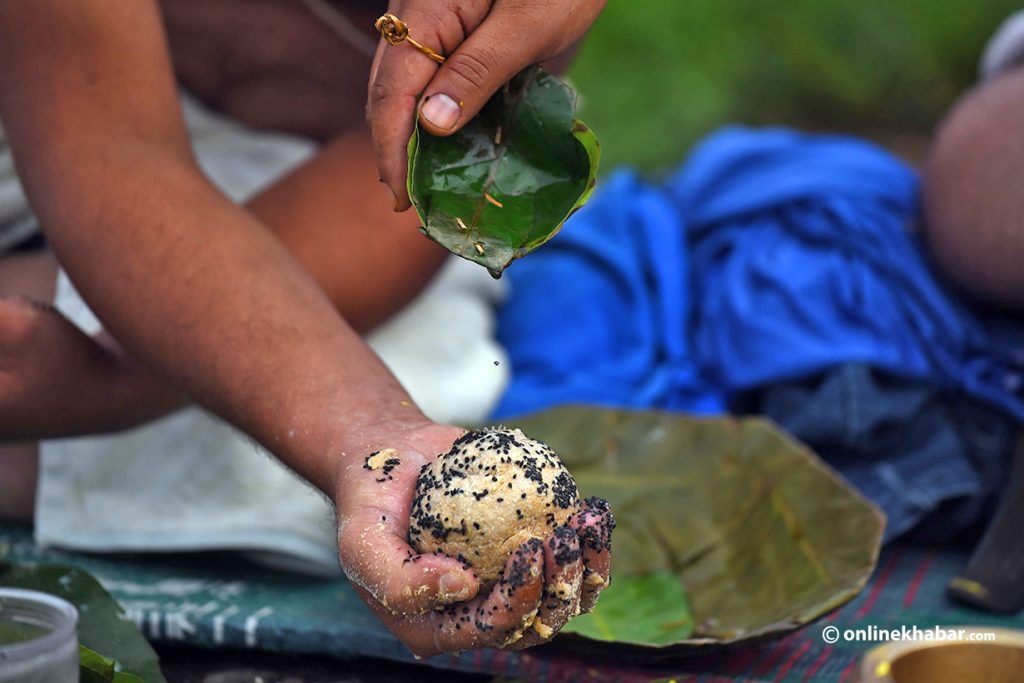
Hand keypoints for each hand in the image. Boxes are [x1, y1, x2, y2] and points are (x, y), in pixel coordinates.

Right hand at [333, 420, 613, 655]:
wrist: (391, 459)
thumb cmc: (371, 503)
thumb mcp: (362, 541)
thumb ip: (399, 579)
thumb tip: (464, 588)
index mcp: (438, 627)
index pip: (492, 628)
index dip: (519, 598)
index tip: (529, 547)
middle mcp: (479, 614)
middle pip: (538, 620)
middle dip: (561, 584)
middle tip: (562, 536)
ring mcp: (510, 585)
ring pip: (565, 597)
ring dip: (588, 566)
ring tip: (589, 521)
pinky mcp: (532, 554)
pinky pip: (574, 562)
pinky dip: (592, 542)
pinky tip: (594, 511)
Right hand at [367, 0, 605, 211]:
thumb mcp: (528, 26)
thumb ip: (478, 72)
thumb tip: (431, 126)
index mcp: (427, 13)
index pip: (390, 94)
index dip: (391, 150)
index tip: (401, 198)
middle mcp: (415, 16)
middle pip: (387, 93)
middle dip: (394, 150)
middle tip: (412, 201)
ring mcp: (428, 20)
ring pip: (402, 87)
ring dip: (408, 136)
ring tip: (422, 181)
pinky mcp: (448, 26)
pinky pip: (425, 75)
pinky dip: (429, 113)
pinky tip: (442, 141)